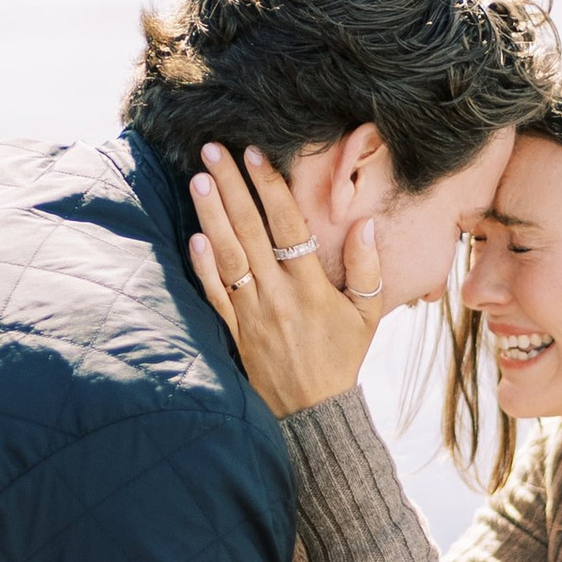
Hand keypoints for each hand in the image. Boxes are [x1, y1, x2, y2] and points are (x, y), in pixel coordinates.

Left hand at [189, 144, 382, 414]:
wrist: (313, 412)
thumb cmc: (343, 358)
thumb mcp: (367, 315)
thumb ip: (367, 270)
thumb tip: (366, 226)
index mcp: (311, 288)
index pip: (288, 227)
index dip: (270, 188)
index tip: (256, 154)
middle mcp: (278, 295)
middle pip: (250, 231)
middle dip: (231, 187)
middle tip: (213, 150)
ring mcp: (252, 313)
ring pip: (228, 256)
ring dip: (212, 215)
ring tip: (198, 178)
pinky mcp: (235, 330)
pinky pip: (215, 294)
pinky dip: (204, 265)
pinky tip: (194, 236)